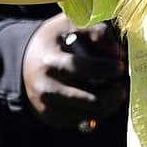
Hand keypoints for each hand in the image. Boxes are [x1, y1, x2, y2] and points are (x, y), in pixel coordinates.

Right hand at [22, 13, 126, 130]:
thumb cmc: (54, 42)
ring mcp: (49, 106)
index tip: (120, 65)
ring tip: (115, 92)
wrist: (24, 64)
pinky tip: (98, 98)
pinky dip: (98, 111)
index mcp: (51, 60)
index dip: (106, 68)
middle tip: (121, 87)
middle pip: (92, 101)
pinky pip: (84, 120)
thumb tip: (118, 53)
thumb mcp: (68, 26)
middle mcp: (47, 86)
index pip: (83, 68)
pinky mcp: (52, 119)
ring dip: (109, 104)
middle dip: (113, 95)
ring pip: (92, 114)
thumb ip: (95, 30)